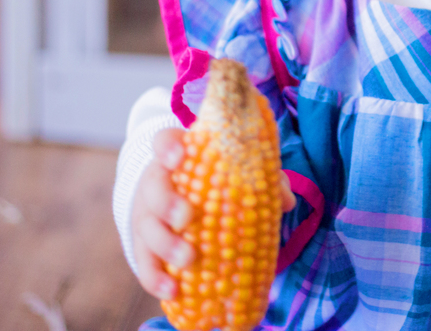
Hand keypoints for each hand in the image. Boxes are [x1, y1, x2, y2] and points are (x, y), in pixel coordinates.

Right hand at [130, 127, 295, 299]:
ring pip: (145, 227)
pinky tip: (173, 290)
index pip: (166, 142)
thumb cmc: (217, 181)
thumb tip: (286, 201)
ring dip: (164, 244)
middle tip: (187, 216)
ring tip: (188, 259)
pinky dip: (156, 277)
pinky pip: (144, 263)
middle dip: (166, 202)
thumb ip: (265, 180)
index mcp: (179, 157)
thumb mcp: (239, 174)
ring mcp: (146, 216)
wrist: (182, 203)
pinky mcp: (144, 246)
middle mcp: (156, 183)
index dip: (168, 147)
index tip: (178, 157)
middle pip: (152, 187)